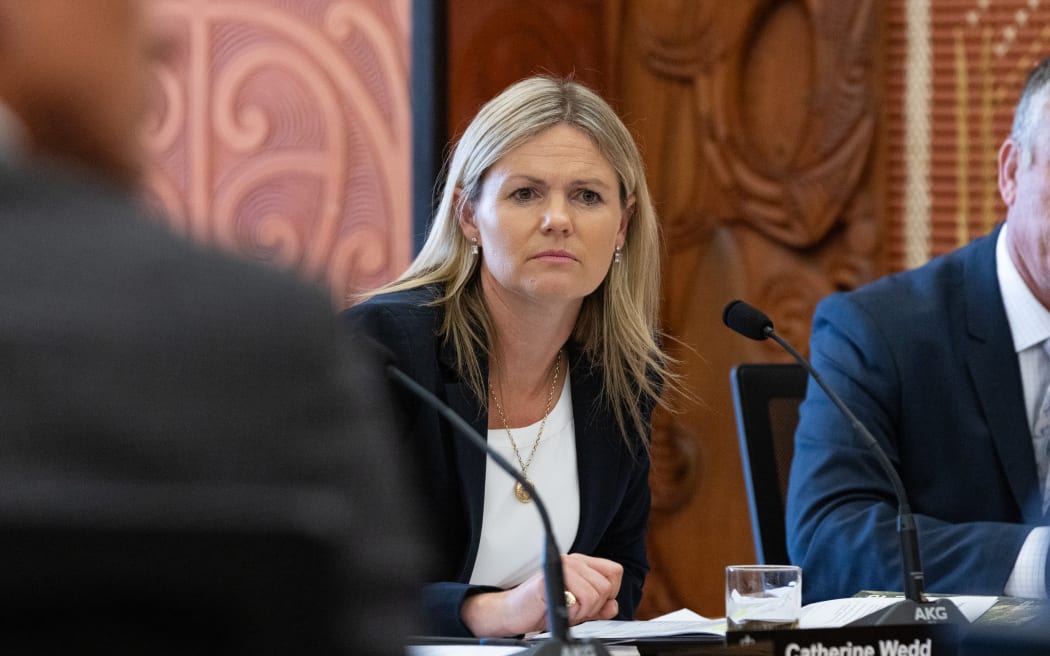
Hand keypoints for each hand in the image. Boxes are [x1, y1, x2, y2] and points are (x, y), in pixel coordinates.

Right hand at [460, 553, 622, 637]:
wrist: (513, 613)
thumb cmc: (542, 608)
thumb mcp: (578, 609)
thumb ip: (598, 607)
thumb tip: (613, 605)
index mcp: (580, 563)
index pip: (614, 571)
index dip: (610, 592)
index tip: (594, 603)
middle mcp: (572, 560)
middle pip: (607, 585)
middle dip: (595, 607)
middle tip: (574, 609)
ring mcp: (562, 566)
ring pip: (596, 593)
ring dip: (583, 611)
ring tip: (565, 609)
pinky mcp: (552, 577)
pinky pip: (580, 598)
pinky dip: (573, 612)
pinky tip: (559, 608)